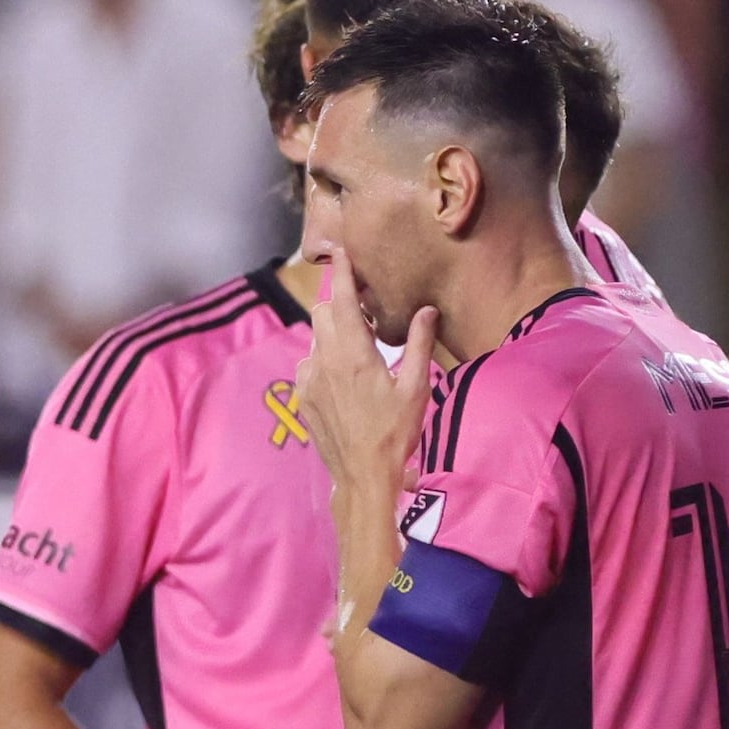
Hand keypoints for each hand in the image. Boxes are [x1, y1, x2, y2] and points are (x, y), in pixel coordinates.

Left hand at [299, 252, 436, 517]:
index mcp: (353, 355)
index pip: (339, 300)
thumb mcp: (416, 388)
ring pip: (314, 337)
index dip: (341, 273)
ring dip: (332, 332)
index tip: (341, 252)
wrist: (363, 476)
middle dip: (339, 303)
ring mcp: (308, 380)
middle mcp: (324, 362)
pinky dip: (323, 357)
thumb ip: (420, 345)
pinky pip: (308, 363)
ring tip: (358, 348)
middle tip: (364, 311)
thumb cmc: (395, 433)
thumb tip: (427, 310)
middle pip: (322, 313)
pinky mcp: (302, 397)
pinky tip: (343, 375)